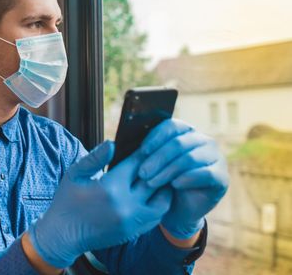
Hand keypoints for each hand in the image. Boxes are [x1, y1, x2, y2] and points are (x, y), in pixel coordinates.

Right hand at [27, 140, 172, 267]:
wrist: (63, 235)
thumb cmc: (66, 201)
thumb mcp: (75, 175)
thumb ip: (95, 158)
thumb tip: (112, 143)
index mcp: (110, 188)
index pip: (137, 164)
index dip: (144, 152)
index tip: (148, 144)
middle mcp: (125, 205)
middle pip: (153, 180)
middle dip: (157, 167)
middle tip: (159, 157)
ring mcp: (131, 221)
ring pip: (162, 201)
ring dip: (163, 187)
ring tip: (159, 176)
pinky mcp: (133, 232)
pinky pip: (156, 217)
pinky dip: (159, 204)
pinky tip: (154, 195)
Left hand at [138, 119, 229, 238]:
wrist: (175, 210)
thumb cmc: (160, 183)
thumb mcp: (150, 165)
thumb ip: (142, 152)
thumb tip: (116, 143)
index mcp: (186, 132)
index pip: (171, 127)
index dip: (155, 139)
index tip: (140, 153)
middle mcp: (203, 141)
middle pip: (179, 143)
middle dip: (157, 158)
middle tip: (142, 173)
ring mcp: (215, 158)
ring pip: (190, 158)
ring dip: (168, 171)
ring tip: (152, 182)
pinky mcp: (221, 177)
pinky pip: (205, 174)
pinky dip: (187, 178)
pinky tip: (174, 185)